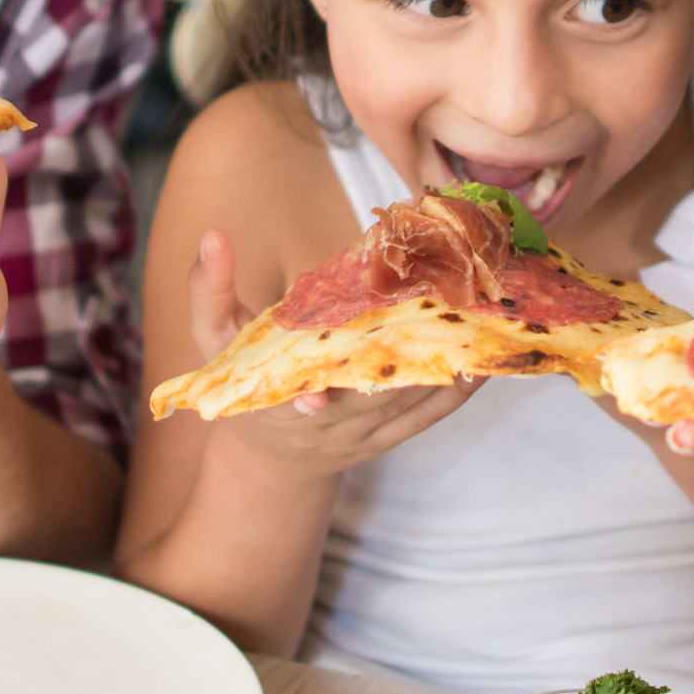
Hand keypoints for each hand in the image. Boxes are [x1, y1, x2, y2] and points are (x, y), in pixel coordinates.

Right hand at [180, 227, 476, 480]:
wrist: (276, 457)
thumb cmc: (244, 382)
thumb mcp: (213, 341)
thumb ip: (208, 291)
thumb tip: (211, 236)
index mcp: (280, 401)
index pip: (299, 399)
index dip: (312, 398)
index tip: (318, 392)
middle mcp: (330, 424)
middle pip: (372, 393)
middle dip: (403, 354)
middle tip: (438, 305)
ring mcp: (367, 434)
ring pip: (409, 400)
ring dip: (441, 360)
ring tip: (474, 314)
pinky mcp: (393, 437)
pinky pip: (432, 415)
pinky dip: (460, 389)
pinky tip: (485, 353)